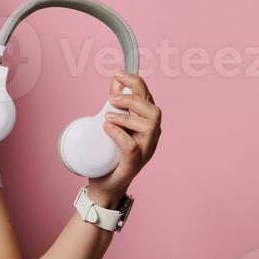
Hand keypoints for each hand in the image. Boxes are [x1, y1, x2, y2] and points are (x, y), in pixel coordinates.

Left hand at [87, 70, 160, 206]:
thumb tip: (115, 82)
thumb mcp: (112, 124)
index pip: (148, 98)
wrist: (104, 184)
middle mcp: (151, 137)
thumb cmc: (109, 153)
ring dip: (127, 116)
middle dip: (133, 98)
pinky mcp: (134, 163)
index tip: (119, 74)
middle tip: (111, 98)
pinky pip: (132, 146)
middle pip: (153, 110)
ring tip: (108, 116)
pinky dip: (119, 134)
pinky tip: (107, 127)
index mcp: (147, 124)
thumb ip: (115, 106)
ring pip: (148, 126)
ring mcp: (145, 151)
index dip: (136, 83)